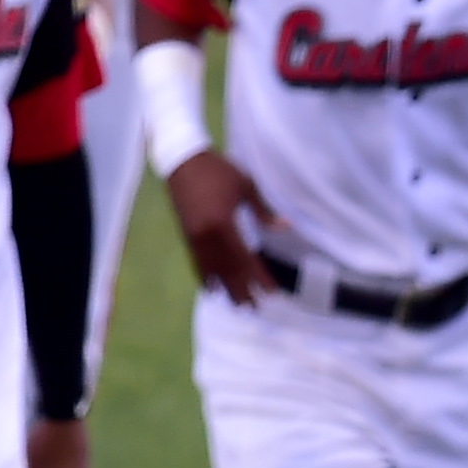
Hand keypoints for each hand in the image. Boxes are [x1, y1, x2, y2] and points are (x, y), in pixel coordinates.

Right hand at [169, 149, 273, 306]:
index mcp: (224, 224)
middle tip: (255, 307)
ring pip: (213, 268)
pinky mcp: (186, 234)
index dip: (259, 276)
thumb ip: (264, 210)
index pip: (245, 258)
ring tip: (238, 304)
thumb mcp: (245, 185)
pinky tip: (212, 289)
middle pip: (229, 269)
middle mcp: (208, 235)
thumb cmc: (217, 170)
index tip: (271, 292)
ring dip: (226, 287)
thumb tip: (285, 227)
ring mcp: (195, 236)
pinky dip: (206, 276)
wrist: (182, 160)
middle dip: (243, 288)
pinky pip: (198, 261)